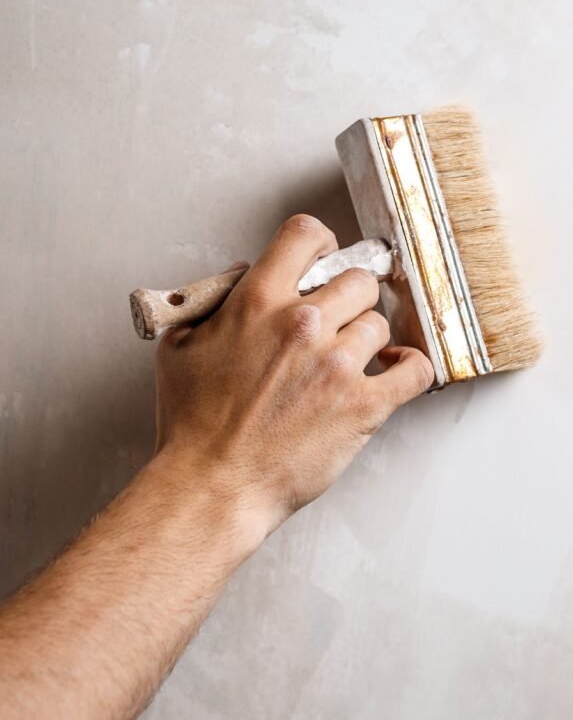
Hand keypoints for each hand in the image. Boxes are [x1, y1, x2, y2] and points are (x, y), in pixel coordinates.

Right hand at [154, 215, 433, 548]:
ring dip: (365, 339)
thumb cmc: (192, 425)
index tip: (322, 259)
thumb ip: (211, 306)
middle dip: (347, 297)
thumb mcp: (179, 346)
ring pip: (379, 323)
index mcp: (258, 301)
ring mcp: (337, 364)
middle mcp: (303, 323)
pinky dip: (409, 366)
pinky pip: (413, 370)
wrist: (213, 484)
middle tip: (338, 317)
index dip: (319, 243)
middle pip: (356, 279)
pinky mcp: (363, 406)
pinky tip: (393, 368)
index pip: (306, 234)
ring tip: (349, 358)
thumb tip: (239, 284)